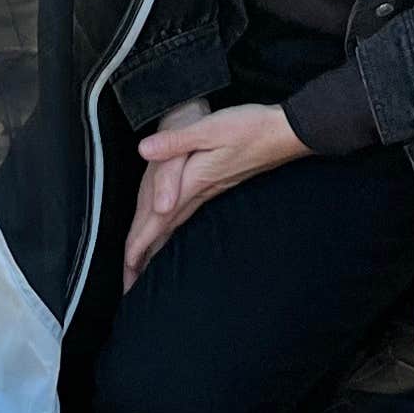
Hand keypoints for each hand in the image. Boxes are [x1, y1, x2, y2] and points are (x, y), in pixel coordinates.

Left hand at [122, 101, 307, 286]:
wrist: (287, 133)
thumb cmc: (251, 128)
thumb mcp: (210, 128)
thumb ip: (176, 142)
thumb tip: (144, 151)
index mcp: (193, 181)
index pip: (159, 218)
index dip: (140, 242)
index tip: (126, 266)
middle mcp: (200, 191)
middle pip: (166, 229)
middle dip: (145, 255)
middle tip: (130, 283)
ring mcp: (211, 189)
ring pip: (176, 223)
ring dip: (158, 244)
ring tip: (142, 263)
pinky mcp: (218, 182)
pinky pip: (187, 212)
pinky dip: (173, 226)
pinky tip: (172, 227)